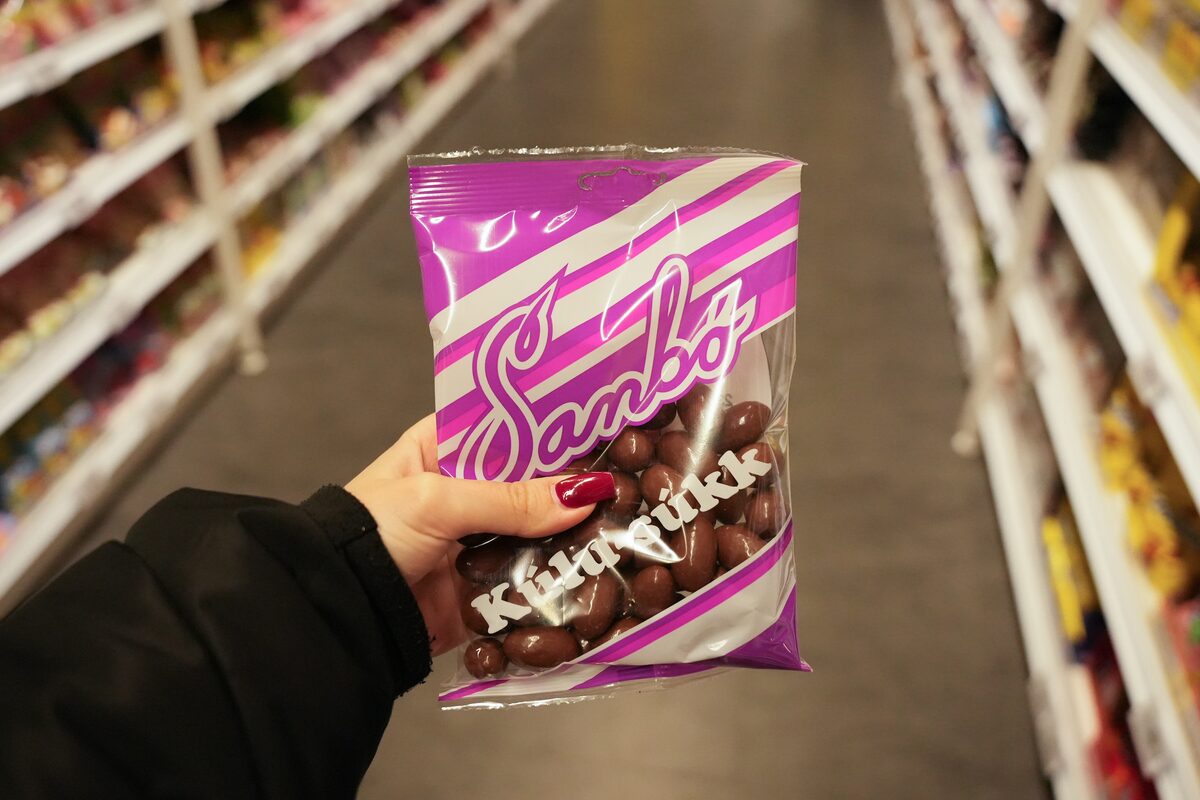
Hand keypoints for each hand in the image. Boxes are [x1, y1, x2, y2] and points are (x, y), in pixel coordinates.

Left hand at [345, 415, 614, 655]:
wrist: (338, 614)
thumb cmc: (371, 535)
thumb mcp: (437, 501)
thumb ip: (511, 499)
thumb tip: (587, 494)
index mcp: (443, 450)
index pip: (510, 425)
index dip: (554, 425)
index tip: (606, 422)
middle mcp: (464, 492)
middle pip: (532, 483)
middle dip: (574, 487)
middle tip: (633, 480)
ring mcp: (477, 544)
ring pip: (539, 534)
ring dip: (574, 536)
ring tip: (629, 526)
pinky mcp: (486, 591)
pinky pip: (531, 583)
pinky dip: (559, 581)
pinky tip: (602, 573)